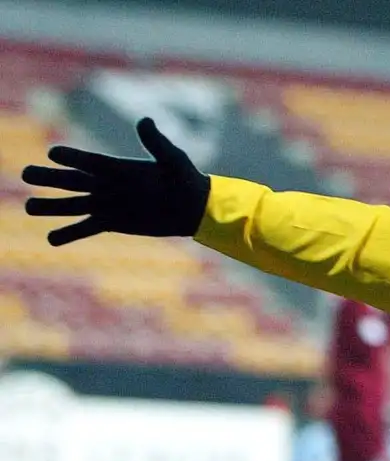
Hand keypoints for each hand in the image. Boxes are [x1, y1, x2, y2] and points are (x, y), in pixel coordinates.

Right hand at [21, 117, 209, 245]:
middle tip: (25, 174)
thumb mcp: (172, 159)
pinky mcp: (111, 222)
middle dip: (47, 178)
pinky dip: (69, 234)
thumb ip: (156, 142)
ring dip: (50, 207)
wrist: (193, 207)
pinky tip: (51, 239)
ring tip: (28, 208)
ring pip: (71, 205)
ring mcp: (106, 204)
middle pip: (70, 180)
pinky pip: (85, 228)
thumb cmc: (185, 178)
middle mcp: (105, 184)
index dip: (71, 157)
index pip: (88, 160)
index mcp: (116, 166)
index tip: (53, 154)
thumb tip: (144, 120)